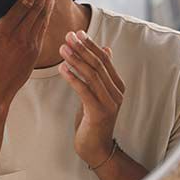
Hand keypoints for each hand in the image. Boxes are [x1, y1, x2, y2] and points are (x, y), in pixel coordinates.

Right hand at [0, 0, 58, 104]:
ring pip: (43, 18)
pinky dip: (47, 15)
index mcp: (4, 31)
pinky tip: (50, 5)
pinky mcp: (35, 53)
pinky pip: (43, 29)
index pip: (24, 4)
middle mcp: (20, 37)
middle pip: (37, 8)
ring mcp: (30, 45)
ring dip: (49, 0)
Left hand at [58, 30, 125, 166]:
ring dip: (76, 60)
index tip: (76, 32)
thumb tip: (106, 48)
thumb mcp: (98, 92)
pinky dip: (73, 78)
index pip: (104, 59)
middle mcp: (117, 92)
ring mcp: (110, 103)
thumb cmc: (93, 118)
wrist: (96, 147)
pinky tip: (62, 68)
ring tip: (62, 48)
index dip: (90, 44)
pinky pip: (84, 91)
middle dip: (82, 48)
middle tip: (67, 36)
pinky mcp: (99, 113)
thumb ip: (102, 72)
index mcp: (117, 85)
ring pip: (91, 75)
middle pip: (98, 65)